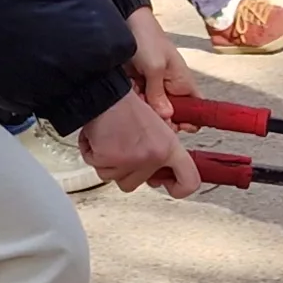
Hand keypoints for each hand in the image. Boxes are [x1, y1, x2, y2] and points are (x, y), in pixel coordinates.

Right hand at [80, 92, 202, 196]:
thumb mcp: (157, 126)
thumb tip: (158, 177)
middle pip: (136, 184)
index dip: (179, 189)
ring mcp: (130, 161)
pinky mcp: (108, 160)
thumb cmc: (128, 106)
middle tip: (123, 149)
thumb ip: (160, 152)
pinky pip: (97, 167)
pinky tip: (98, 138)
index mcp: (169, 148)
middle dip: (126, 170)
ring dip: (108, 162)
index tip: (167, 184)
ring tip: (111, 139)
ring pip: (114, 178)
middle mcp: (153, 157)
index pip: (189, 181)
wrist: (106, 94)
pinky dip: (93, 154)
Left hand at [124, 8, 198, 116]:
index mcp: (183, 82)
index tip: (174, 126)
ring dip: (144, 107)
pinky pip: (139, 101)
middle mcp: (171, 87)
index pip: (196, 109)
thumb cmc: (147, 39)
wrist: (124, 22)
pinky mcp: (140, 85)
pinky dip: (134, 99)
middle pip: (172, 115)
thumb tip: (167, 117)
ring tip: (136, 93)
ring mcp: (155, 87)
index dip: (188, 121)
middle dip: (159, 117)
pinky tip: (129, 89)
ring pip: (153, 110)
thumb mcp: (154, 67)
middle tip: (148, 109)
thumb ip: (159, 94)